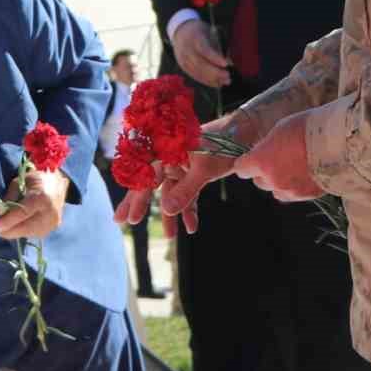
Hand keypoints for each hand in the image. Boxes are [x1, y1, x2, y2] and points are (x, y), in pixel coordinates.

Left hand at [0, 168, 69, 240]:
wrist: (58, 183)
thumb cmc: (37, 180)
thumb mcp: (20, 181)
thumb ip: (10, 196)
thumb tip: (0, 212)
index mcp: (42, 197)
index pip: (23, 212)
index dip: (8, 221)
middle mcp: (50, 211)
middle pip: (27, 226)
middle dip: (10, 231)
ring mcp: (54, 221)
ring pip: (30, 232)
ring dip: (16, 232)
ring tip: (5, 229)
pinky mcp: (53, 227)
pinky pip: (35, 233)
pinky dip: (24, 231)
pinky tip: (17, 228)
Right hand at [115, 115, 243, 235]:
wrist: (244, 134)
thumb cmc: (223, 146)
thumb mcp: (204, 169)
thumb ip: (186, 191)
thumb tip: (166, 210)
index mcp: (166, 152)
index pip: (145, 178)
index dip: (135, 199)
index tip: (128, 220)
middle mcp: (170, 159)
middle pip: (150, 185)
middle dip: (140, 204)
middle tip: (125, 223)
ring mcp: (181, 167)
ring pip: (170, 194)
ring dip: (171, 214)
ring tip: (171, 236)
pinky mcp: (194, 174)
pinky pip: (187, 195)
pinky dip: (189, 210)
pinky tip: (192, 227)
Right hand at [173, 19, 230, 89]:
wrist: (181, 31)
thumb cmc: (200, 31)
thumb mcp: (210, 32)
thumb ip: (219, 47)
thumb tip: (229, 63)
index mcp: (194, 37)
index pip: (204, 50)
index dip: (215, 58)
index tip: (226, 64)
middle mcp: (186, 49)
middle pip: (200, 64)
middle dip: (215, 72)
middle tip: (228, 75)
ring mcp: (183, 59)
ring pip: (197, 72)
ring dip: (212, 79)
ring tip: (226, 81)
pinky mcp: (183, 66)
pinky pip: (195, 76)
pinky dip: (207, 81)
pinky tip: (217, 83)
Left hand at [234, 111, 325, 201]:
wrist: (338, 140)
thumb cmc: (308, 128)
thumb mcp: (280, 130)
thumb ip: (268, 146)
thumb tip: (264, 152)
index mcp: (261, 161)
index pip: (242, 169)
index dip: (246, 163)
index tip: (250, 159)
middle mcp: (272, 179)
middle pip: (259, 182)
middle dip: (264, 172)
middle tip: (277, 159)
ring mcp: (290, 190)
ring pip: (276, 190)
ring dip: (280, 182)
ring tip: (294, 167)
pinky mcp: (306, 196)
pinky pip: (294, 194)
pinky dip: (296, 187)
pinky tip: (306, 173)